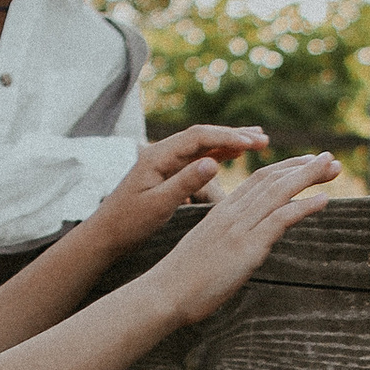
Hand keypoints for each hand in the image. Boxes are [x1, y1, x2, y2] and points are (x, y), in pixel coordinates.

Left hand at [99, 125, 267, 249]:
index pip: (198, 137)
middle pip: (202, 136)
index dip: (228, 137)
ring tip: (257, 142)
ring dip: (228, 143)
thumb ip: (185, 182)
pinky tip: (233, 155)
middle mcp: (161, 153)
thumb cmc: (129, 222)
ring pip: (201, 146)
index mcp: (157, 156)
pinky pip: (195, 158)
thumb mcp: (158, 205)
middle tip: (263, 139)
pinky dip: (216, 154)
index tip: (253, 144)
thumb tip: (213, 162)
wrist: (106, 234)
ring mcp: (164, 161)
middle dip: (233, 136)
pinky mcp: (166, 172)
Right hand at [147, 149, 338, 326]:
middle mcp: (231, 214)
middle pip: (272, 179)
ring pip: (278, 193)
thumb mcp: (207, 250)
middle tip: (331, 159)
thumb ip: (227, 240)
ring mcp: (239, 229)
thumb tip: (246, 244)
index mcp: (221, 212)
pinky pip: (279, 220)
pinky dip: (303, 207)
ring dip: (309, 177)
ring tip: (333, 168)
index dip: (285, 168)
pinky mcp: (246, 247)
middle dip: (304, 167)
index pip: (258, 180)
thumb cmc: (182, 280)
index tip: (307, 163)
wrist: (164, 293)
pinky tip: (323, 200)